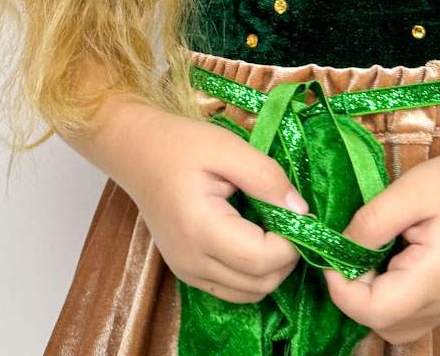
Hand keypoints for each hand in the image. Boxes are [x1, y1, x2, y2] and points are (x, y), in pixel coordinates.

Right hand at [82, 100, 307, 301]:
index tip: (300, 212)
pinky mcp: (187, 272)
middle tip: (290, 217)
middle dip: (287, 256)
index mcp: (200, 228)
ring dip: (272, 268)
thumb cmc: (181, 144)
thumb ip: (266, 178)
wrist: (138, 152)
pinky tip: (254, 237)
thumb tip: (301, 211)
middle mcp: (191, 261)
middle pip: (259, 284)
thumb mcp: (228, 148)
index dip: (291, 242)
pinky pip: (232, 289)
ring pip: (248, 294)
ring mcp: (187, 272)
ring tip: (272, 226)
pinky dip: (253, 273)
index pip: (260, 260)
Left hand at [323, 142, 439, 342]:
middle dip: (353, 292)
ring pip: (391, 325)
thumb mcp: (408, 190)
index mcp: (434, 278)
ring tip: (371, 255)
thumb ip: (371, 223)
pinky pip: (404, 316)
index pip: (375, 310)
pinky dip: (385, 298)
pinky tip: (386, 263)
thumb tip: (340, 250)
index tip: (333, 254)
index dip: (342, 290)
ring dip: (368, 298)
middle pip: (380, 322)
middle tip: (353, 249)